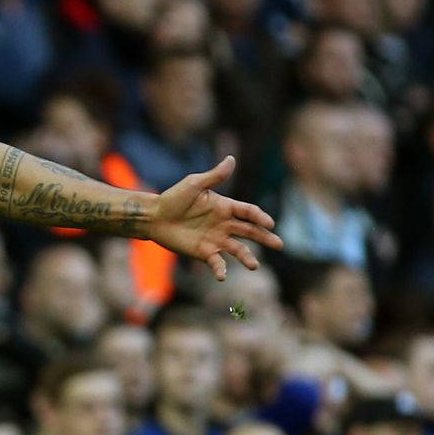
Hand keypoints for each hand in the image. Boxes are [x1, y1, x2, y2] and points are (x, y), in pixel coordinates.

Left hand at [148, 156, 282, 280]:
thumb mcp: (194, 184)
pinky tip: (222, 276)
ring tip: (254, 265)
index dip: (260, 217)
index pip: (248, 211)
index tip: (269, 223)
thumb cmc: (173, 198)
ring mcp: (216, 239)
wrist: (154, 217)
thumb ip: (214, 176)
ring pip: (237, 249)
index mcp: (225, 207)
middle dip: (265, 237)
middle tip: (279, 244)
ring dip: (247, 257)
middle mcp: (224, 224)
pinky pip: (216, 262)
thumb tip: (232, 159)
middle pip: (250, 231)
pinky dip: (221, 269)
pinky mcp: (204, 252)